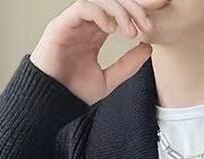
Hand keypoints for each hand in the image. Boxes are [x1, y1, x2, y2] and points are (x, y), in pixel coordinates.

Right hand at [30, 0, 170, 104]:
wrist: (52, 103)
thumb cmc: (74, 93)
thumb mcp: (108, 81)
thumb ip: (127, 65)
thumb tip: (148, 48)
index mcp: (95, 35)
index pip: (118, 15)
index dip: (136, 16)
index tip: (151, 28)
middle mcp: (85, 26)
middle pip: (112, 3)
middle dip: (133, 10)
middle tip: (147, 25)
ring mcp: (73, 24)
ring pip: (100, 2)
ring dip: (120, 12)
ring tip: (131, 31)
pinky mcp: (61, 26)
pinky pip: (83, 8)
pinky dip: (100, 13)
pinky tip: (112, 29)